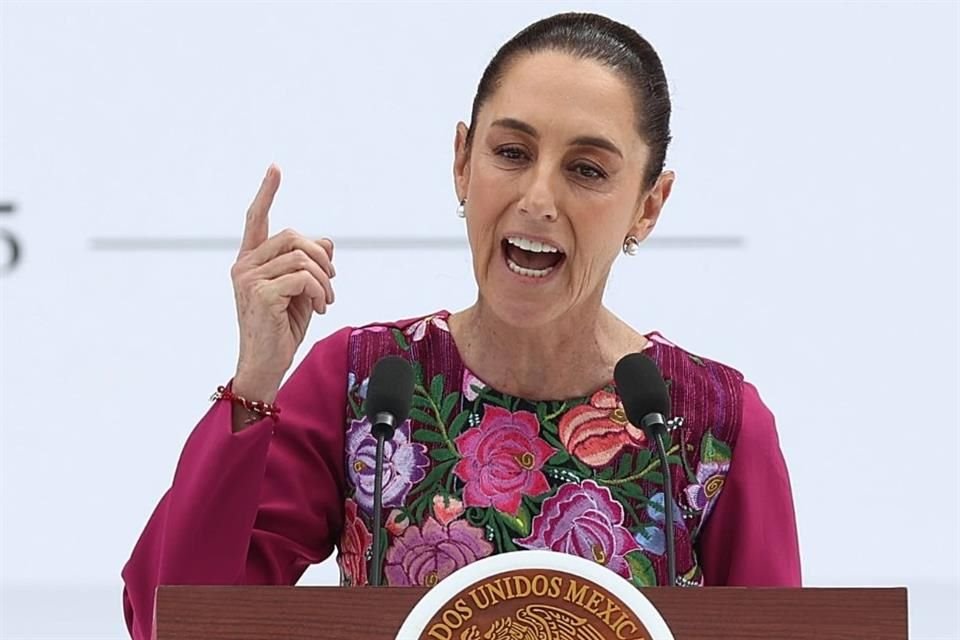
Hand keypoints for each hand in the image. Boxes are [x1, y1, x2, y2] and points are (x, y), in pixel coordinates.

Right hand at [230, 165, 334, 402]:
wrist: (265, 365)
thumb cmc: (281, 330)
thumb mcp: (300, 292)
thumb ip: (309, 265)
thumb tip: (327, 242)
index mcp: (250, 262)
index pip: (256, 219)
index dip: (266, 192)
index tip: (275, 168)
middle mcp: (244, 266)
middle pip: (294, 236)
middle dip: (322, 258)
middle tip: (330, 285)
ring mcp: (249, 279)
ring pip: (302, 257)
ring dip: (324, 280)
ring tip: (324, 302)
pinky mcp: (261, 294)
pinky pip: (303, 277)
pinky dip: (319, 291)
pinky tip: (318, 309)